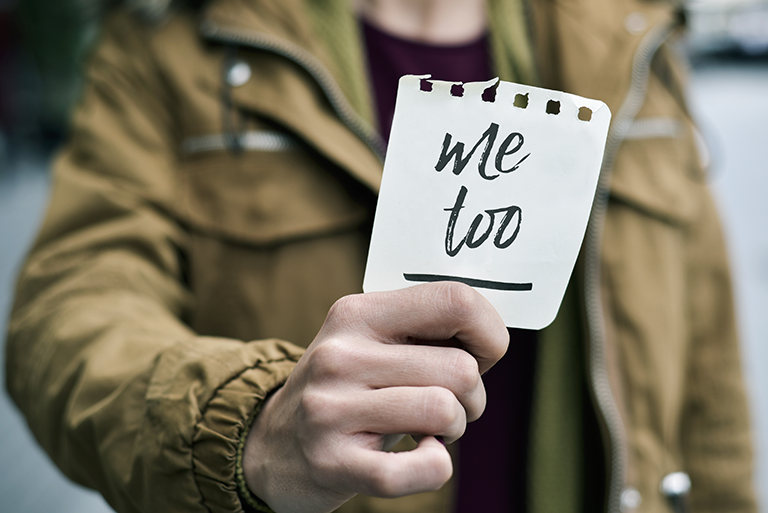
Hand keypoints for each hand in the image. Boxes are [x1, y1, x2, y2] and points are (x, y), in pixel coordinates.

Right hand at [242, 282, 508, 512]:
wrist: (272, 447)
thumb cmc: (348, 390)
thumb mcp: (371, 341)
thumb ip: (426, 329)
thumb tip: (495, 336)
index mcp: (357, 313)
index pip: (455, 300)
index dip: (490, 332)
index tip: (482, 355)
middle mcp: (340, 356)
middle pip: (461, 368)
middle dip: (473, 395)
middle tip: (448, 405)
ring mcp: (332, 410)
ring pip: (445, 410)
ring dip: (454, 428)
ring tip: (428, 430)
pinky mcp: (335, 464)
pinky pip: (425, 467)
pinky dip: (436, 466)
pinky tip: (418, 456)